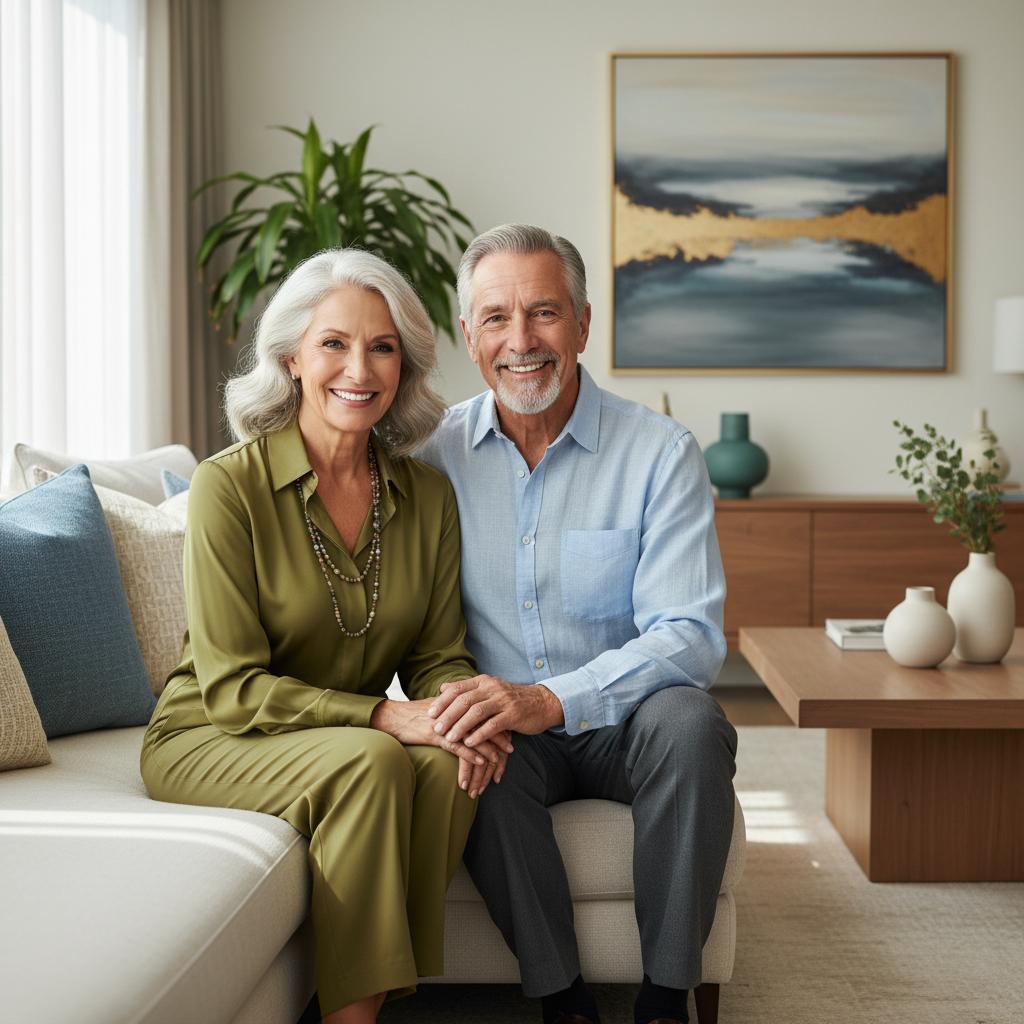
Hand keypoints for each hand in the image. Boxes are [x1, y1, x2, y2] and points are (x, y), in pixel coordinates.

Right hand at [369, 699, 509, 798]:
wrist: (392, 717)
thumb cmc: (414, 714)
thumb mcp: (436, 707)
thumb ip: (452, 708)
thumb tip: (466, 711)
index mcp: (454, 702)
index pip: (482, 710)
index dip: (496, 721)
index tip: (509, 730)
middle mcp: (452, 710)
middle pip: (482, 722)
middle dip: (498, 735)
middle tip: (511, 746)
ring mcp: (445, 723)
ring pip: (473, 735)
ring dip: (489, 747)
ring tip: (501, 757)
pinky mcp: (435, 735)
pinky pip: (457, 746)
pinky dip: (471, 754)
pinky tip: (482, 761)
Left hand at [429, 675, 563, 747]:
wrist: (541, 703)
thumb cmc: (511, 700)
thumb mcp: (489, 690)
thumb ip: (467, 690)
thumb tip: (443, 688)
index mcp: (484, 682)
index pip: (458, 689)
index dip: (442, 701)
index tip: (429, 713)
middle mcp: (492, 688)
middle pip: (464, 700)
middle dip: (448, 716)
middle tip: (436, 729)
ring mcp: (504, 701)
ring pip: (477, 712)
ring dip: (461, 726)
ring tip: (450, 739)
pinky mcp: (513, 715)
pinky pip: (493, 725)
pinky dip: (479, 734)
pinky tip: (470, 743)